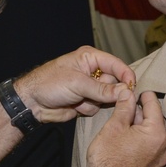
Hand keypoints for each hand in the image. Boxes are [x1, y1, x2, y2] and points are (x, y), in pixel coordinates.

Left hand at [14, 46, 136, 123]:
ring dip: (96, 101)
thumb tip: (125, 91)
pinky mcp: (86, 101)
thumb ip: (102, 89)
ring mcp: (89, 87)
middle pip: (115, 82)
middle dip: (109, 92)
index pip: (116, 65)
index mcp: (90, 58)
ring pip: (108, 97)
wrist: (32, 103)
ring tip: (80, 99)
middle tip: (98, 96)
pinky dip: (89, 108)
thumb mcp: (77, 83)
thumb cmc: (49, 84)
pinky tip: (75, 106)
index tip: (133, 87)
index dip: (126, 75)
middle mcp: (92, 71)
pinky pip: (98, 107)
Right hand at [83, 90, 165, 166]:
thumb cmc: (107, 158)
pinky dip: (142, 135)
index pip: (154, 104)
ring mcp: (160, 157)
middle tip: (125, 104)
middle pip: (156, 118)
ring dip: (141, 123)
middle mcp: (164, 145)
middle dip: (142, 109)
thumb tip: (128, 93)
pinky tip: (127, 134)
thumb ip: (124, 107)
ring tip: (123, 120)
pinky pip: (152, 143)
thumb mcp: (114, 126)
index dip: (142, 94)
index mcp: (156, 133)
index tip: (132, 90)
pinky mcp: (154, 164)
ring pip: (154, 130)